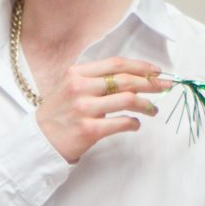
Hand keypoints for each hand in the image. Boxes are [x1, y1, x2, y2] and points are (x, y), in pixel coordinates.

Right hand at [34, 54, 168, 165]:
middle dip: (151, 82)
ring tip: (152, 109)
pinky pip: (121, 123)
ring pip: (127, 100)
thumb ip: (93, 79)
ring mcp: (84, 109)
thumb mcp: (69, 87)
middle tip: (165, 87)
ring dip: (146, 104)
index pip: (115, 64)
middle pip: (125, 80)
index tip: (156, 70)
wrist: (38, 141)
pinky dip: (134, 123)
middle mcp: (80, 88)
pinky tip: (136, 124)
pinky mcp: (89, 130)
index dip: (140, 66)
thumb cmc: (58, 114)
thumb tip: (128, 77)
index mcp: (76, 73)